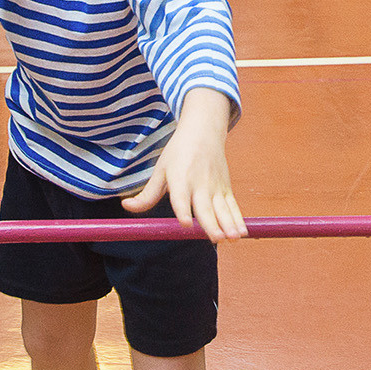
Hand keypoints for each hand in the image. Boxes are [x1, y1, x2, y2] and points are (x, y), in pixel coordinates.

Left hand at [121, 90, 244, 240]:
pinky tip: (243, 233)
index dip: (183, 210)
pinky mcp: (226, 188)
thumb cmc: (178, 153)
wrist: (203, 131)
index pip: (180, 197)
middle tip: (216, 238)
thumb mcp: (160, 170)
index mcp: (179, 178)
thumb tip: (127, 206)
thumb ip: (147, 194)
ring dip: (229, 224)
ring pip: (222, 208)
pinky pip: (232, 206)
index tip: (186, 224)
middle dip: (212, 224)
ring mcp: (215, 187)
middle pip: (205, 207)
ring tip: (234, 238)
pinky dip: (238, 218)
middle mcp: (199, 184)